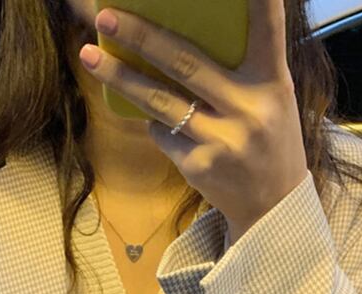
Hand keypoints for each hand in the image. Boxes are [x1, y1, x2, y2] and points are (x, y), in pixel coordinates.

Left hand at [78, 0, 308, 243]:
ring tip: (89, 55)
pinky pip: (162, 132)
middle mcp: (248, 110)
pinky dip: (156, 122)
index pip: (267, 29)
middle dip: (141, 37)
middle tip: (105, 15)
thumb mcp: (272, 100)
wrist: (272, 207)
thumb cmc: (270, 143)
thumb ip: (240, 70)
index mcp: (273, 84)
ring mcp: (221, 140)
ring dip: (120, 77)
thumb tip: (182, 33)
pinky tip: (158, 119)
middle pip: (185, 63)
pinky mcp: (198, 165)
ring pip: (160, 100)